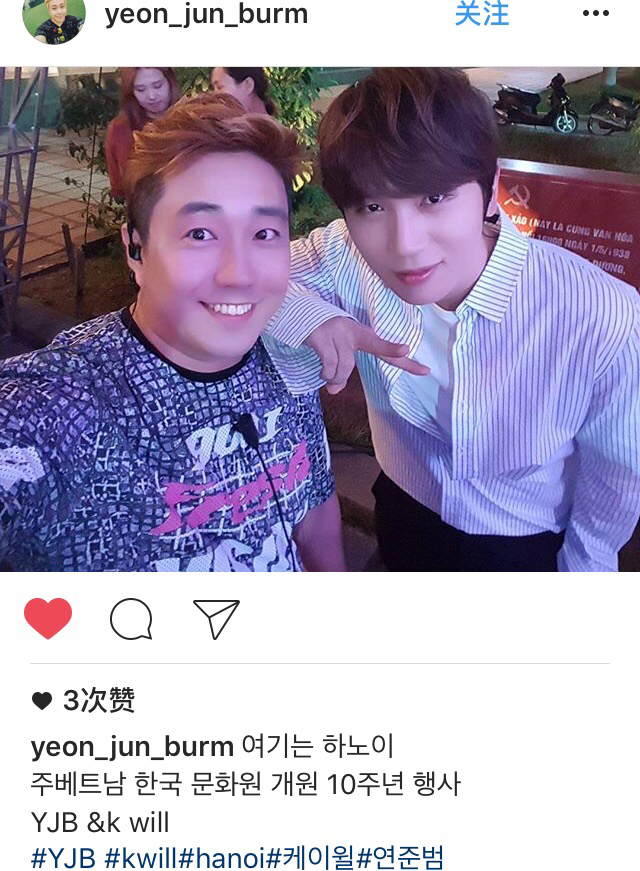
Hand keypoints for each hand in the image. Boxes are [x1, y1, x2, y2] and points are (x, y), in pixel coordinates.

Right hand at [304, 317, 429, 393]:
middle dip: (392, 350)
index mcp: (358, 334)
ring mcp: (337, 333)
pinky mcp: (322, 338)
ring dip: (336, 378)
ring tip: (328, 379)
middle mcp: (352, 332)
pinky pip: (329, 365)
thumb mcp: (334, 349)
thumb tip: (334, 390)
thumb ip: (339, 370)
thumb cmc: (319, 333)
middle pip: (376, 345)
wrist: (295, 312)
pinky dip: (326, 374)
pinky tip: (322, 373)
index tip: (424, 369)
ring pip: (345, 367)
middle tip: (408, 352)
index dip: (399, 356)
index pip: (382, 348)